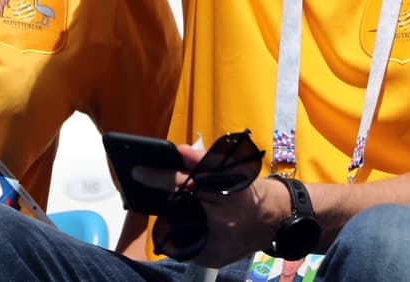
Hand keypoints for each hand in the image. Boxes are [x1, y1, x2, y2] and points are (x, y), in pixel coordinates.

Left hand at [136, 142, 283, 267]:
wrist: (272, 219)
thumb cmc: (247, 189)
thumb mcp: (233, 166)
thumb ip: (205, 159)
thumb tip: (179, 151)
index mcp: (228, 189)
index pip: (186, 181)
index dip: (159, 176)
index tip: (137, 171)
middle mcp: (224, 217)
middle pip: (178, 205)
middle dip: (162, 197)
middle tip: (149, 186)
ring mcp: (219, 241)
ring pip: (178, 228)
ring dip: (171, 216)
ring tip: (174, 206)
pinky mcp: (215, 257)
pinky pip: (186, 246)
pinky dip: (180, 234)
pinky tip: (184, 224)